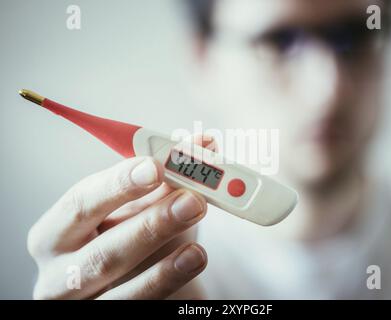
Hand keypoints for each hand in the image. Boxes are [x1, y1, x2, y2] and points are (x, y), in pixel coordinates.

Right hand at [27, 156, 207, 298]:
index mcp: (56, 233)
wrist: (135, 285)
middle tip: (192, 200)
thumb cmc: (132, 239)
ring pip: (123, 291)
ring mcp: (85, 305)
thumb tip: (202, 146)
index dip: (118, 185)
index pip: (80, 204)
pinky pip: (143, 308)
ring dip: (168, 261)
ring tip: (199, 236)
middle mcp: (59, 275)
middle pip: (101, 254)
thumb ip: (166, 178)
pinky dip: (170, 283)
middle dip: (151, 224)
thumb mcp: (141, 207)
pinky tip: (194, 259)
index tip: (155, 167)